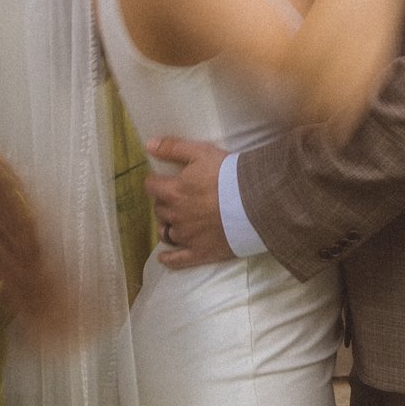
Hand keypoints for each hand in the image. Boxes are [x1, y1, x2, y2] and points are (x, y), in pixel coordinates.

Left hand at [144, 137, 233, 266]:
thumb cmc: (228, 174)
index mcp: (173, 192)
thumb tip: (149, 145)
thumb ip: (173, 148)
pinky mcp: (201, 252)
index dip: (155, 182)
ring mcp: (187, 237)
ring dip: (166, 227)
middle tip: (175, 198)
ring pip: (166, 234)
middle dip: (164, 203)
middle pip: (159, 210)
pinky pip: (178, 260)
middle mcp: (176, 216)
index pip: (151, 187)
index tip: (161, 180)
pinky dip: (169, 259)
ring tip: (173, 222)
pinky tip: (164, 258)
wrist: (255, 201)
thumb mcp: (201, 152)